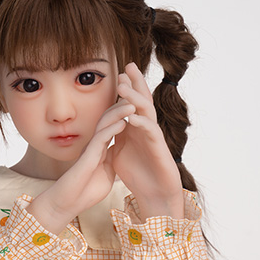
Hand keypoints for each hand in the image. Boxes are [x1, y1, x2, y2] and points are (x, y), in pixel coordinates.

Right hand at [40, 99, 135, 221]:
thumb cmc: (85, 193)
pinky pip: (101, 138)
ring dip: (119, 113)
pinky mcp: (87, 156)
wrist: (68, 204)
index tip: (137, 106)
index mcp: (100, 149)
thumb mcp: (106, 176)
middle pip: (109, 120)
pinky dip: (113, 129)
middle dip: (121, 107)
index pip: (113, 126)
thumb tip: (120, 157)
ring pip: (105, 124)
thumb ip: (112, 164)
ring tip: (132, 103)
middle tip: (134, 96)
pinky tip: (124, 122)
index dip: (124, 115)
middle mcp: (95, 145)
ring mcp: (90, 149)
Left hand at [111, 63, 183, 217]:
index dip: (127, 88)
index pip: (132, 103)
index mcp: (135, 129)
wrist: (153, 194)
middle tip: (128, 65)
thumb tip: (101, 131)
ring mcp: (153, 137)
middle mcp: (146, 129)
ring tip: (124, 87)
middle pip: (142, 100)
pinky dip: (141, 123)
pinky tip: (133, 117)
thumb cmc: (137, 175)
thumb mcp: (118, 154)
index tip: (118, 73)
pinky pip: (151, 131)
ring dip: (135, 99)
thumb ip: (111, 139)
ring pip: (146, 112)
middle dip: (136, 83)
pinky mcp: (159, 149)